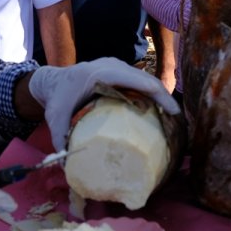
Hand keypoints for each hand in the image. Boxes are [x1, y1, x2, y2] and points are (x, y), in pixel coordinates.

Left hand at [28, 57, 180, 150]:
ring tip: (172, 118)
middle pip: (147, 79)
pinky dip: (151, 95)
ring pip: (146, 80)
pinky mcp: (120, 72)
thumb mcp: (55, 117)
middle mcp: (113, 65)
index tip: (173, 112)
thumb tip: (69, 165)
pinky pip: (140, 81)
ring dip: (160, 97)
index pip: (138, 80)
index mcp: (101, 73)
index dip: (159, 95)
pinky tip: (159, 112)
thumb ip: (60, 139)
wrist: (52, 82)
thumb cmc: (56, 99)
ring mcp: (118, 66)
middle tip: (179, 121)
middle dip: (165, 98)